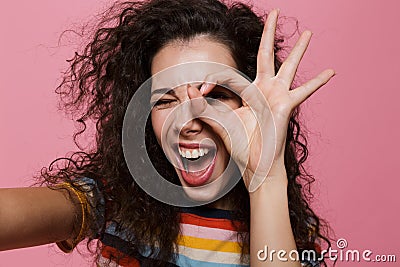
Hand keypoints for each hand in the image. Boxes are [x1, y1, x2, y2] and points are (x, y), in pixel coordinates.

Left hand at [188, 9, 334, 190]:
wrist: (254, 163)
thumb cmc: (239, 143)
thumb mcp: (218, 121)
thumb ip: (203, 106)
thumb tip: (189, 90)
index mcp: (249, 91)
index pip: (233, 74)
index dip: (215, 79)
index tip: (200, 89)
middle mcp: (265, 89)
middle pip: (267, 54)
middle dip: (269, 33)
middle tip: (276, 12)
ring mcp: (277, 96)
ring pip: (289, 66)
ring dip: (299, 50)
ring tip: (309, 33)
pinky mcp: (286, 105)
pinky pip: (304, 90)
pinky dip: (317, 82)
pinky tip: (331, 71)